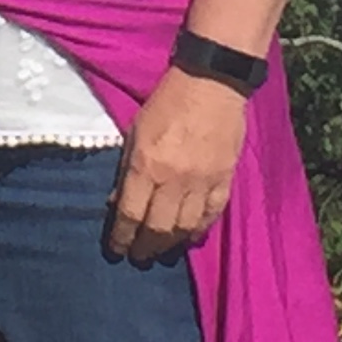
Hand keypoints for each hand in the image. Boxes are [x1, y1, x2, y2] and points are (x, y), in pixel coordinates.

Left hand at [106, 68, 249, 262]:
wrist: (210, 84)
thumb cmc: (166, 102)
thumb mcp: (135, 131)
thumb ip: (126, 168)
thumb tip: (117, 202)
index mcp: (146, 165)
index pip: (130, 213)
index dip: (121, 237)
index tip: (116, 250)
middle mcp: (173, 180)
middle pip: (158, 228)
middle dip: (145, 248)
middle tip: (139, 258)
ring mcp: (202, 182)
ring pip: (185, 228)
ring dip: (171, 245)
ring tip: (162, 253)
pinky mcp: (224, 179)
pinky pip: (211, 214)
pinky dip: (199, 230)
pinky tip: (190, 238)